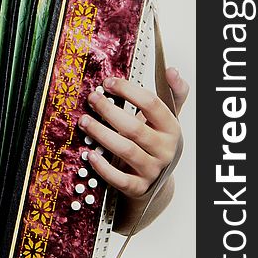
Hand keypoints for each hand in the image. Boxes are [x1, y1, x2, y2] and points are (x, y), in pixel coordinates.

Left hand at [78, 67, 188, 199]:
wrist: (157, 181)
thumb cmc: (157, 142)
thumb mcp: (168, 119)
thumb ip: (173, 94)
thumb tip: (172, 70)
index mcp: (171, 128)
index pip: (152, 104)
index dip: (128, 91)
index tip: (108, 82)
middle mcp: (164, 149)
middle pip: (135, 127)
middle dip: (109, 111)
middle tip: (92, 98)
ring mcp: (152, 169)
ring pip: (125, 150)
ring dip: (101, 134)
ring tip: (84, 121)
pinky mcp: (139, 187)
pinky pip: (120, 179)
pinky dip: (104, 167)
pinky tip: (90, 154)